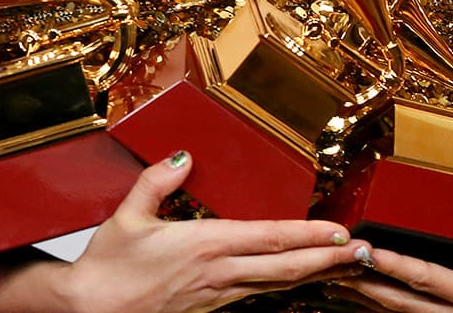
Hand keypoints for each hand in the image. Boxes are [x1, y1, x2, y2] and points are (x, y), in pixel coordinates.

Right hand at [60, 150, 370, 312]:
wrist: (89, 311)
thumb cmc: (107, 268)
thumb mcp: (127, 215)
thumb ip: (158, 180)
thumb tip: (184, 155)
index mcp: (204, 246)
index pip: (269, 239)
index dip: (309, 236)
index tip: (340, 230)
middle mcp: (218, 273)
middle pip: (286, 268)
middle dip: (329, 259)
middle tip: (363, 251)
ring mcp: (218, 295)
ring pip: (277, 285)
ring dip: (314, 273)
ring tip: (344, 264)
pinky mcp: (211, 308)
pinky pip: (257, 294)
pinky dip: (285, 285)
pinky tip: (300, 279)